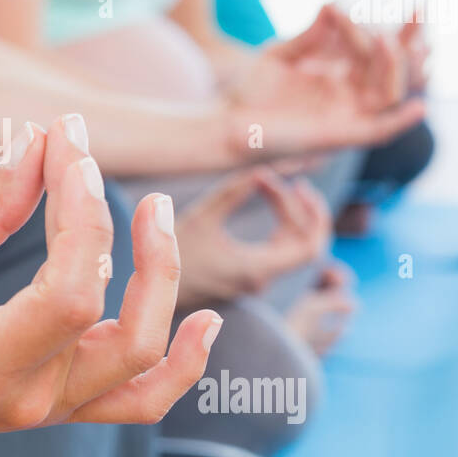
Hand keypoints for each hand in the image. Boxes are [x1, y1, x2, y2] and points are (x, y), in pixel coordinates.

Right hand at [0, 116, 222, 442]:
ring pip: (143, 364)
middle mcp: (27, 403)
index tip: (63, 146)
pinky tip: (205, 323)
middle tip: (95, 163)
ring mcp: (46, 413)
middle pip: (125, 328)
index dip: (81, 213)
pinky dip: (179, 366)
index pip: (71, 293)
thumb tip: (39, 150)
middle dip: (128, 238)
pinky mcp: (53, 405)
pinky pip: (136, 399)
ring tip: (159, 216)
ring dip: (164, 287)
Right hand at [174, 168, 331, 307]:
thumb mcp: (202, 216)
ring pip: (296, 249)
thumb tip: (265, 167)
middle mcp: (262, 280)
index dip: (307, 211)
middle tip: (299, 184)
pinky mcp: (248, 275)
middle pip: (309, 248)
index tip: (278, 182)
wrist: (146, 289)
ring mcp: (256, 280)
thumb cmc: (170, 254)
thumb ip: (235, 191)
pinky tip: (272, 204)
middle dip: (310, 213)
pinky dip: (284, 226)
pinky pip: (281, 250)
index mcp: (256, 270)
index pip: (308, 245)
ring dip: (296, 217)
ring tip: (284, 187)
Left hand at [223, 7, 424, 157]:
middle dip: (409, 37)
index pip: (369, 44)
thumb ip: (309, 36)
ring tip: (389, 40)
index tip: (341, 5)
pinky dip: (399, 121)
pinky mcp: (341, 136)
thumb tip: (333, 3)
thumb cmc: (251, 92)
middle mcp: (349, 92)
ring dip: (397, 66)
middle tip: (421, 9)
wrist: (228, 124)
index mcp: (338, 71)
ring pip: (389, 91)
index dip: (364, 23)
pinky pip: (379, 131)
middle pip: (392, 65)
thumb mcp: (280, 57)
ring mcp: (348, 114)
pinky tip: (418, 107)